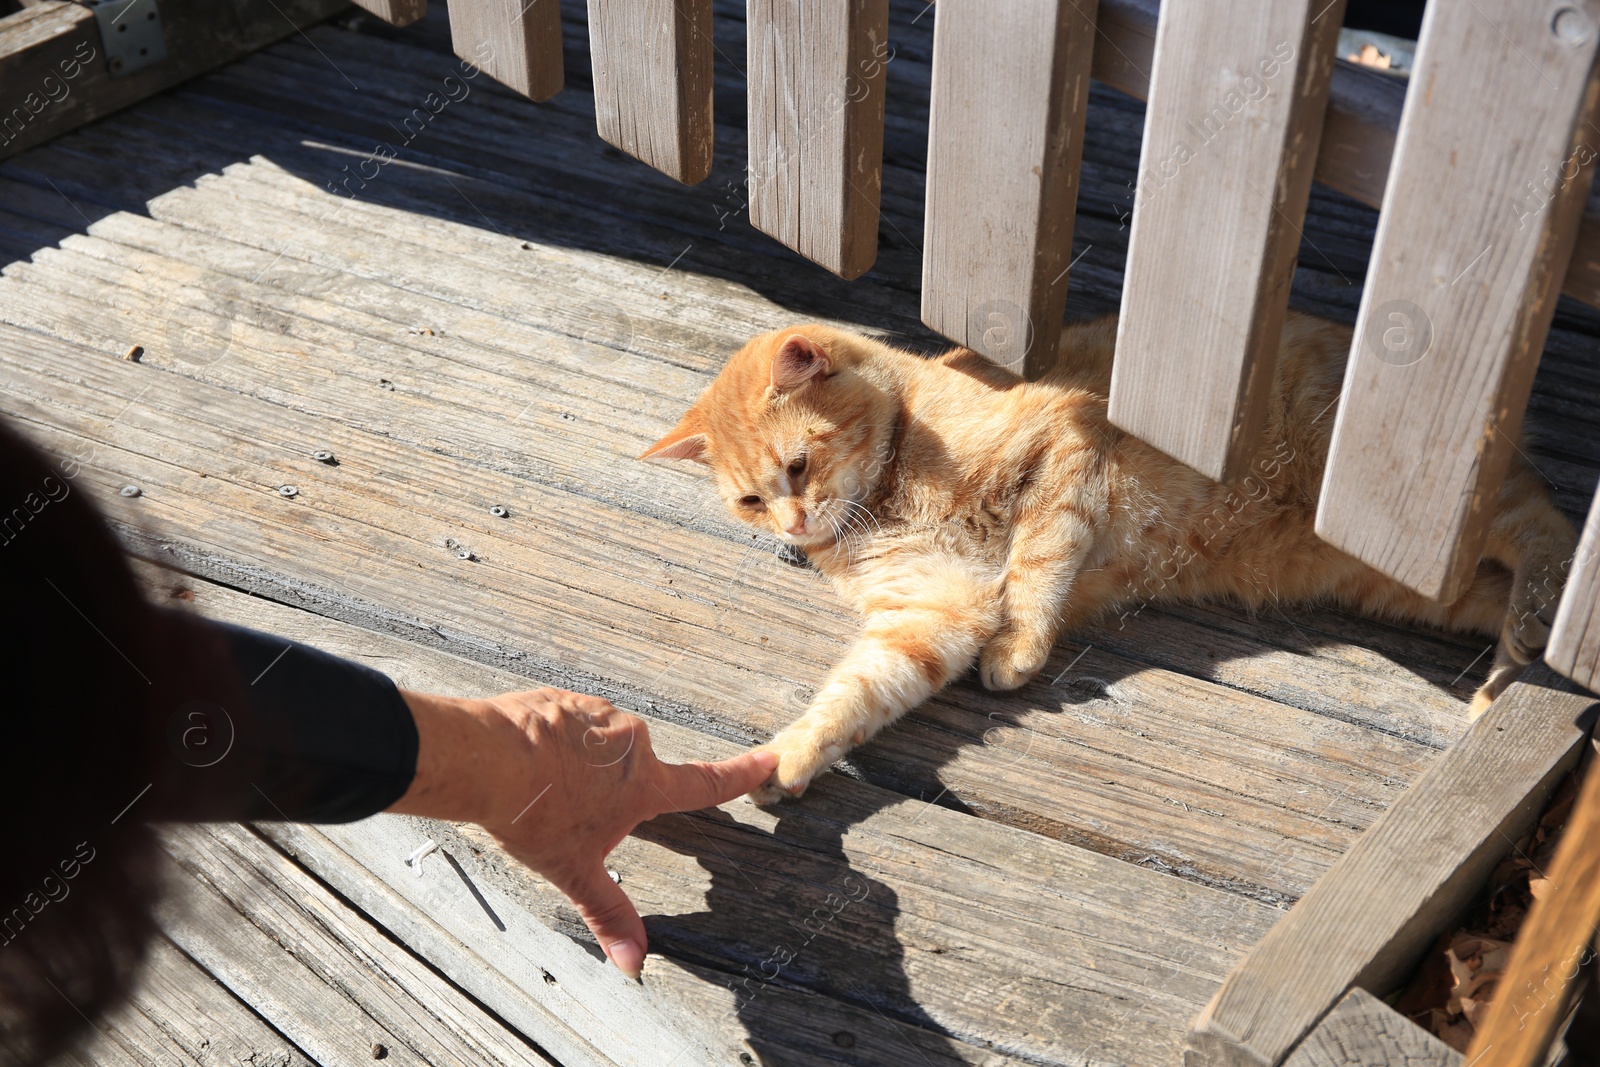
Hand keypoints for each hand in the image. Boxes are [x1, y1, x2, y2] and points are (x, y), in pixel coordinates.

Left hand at [390, 687, 775, 979]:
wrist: (482, 758)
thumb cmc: (531, 813)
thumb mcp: (573, 870)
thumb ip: (609, 913)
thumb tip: (635, 964)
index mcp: (644, 784)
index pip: (706, 783)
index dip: (741, 774)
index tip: (769, 758)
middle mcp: (632, 742)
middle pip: (633, 771)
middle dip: (608, 789)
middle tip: (567, 809)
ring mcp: (600, 715)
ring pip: (600, 746)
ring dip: (580, 763)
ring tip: (541, 786)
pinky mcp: (567, 698)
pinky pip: (570, 723)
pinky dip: (555, 741)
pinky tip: (527, 761)